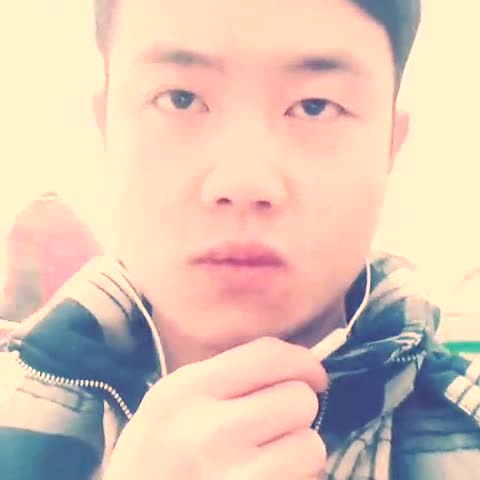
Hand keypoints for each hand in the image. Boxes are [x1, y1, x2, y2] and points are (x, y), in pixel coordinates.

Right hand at [103, 337, 327, 478]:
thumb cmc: (155, 452)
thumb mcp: (174, 399)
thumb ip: (226, 377)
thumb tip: (295, 366)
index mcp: (188, 390)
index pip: (269, 356)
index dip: (304, 362)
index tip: (313, 375)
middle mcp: (211, 432)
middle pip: (298, 399)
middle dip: (297, 409)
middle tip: (278, 422)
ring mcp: (234, 479)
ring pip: (311, 446)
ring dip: (300, 450)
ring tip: (272, 456)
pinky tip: (268, 479)